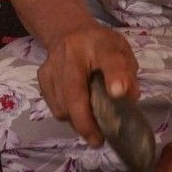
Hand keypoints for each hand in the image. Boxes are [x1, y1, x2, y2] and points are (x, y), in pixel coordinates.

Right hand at [35, 24, 138, 146]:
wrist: (69, 32)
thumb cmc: (101, 47)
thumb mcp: (122, 53)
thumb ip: (128, 76)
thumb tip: (129, 100)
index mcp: (100, 43)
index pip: (110, 58)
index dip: (115, 76)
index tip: (119, 93)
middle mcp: (71, 52)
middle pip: (75, 92)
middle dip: (86, 122)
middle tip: (97, 140)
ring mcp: (52, 64)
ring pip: (62, 106)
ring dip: (77, 121)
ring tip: (91, 125)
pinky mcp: (42, 76)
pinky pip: (54, 106)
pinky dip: (67, 115)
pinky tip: (77, 112)